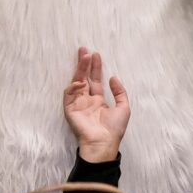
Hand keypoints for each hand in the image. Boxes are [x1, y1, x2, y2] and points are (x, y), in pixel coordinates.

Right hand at [63, 47, 129, 161]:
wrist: (103, 142)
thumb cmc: (114, 128)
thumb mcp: (123, 107)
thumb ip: (119, 92)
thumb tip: (113, 77)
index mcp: (98, 100)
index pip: (95, 80)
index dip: (95, 67)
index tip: (95, 54)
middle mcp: (87, 100)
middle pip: (84, 77)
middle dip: (84, 63)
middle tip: (84, 49)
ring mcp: (78, 104)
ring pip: (76, 82)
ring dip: (79, 69)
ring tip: (84, 57)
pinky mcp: (70, 109)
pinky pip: (69, 94)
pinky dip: (73, 87)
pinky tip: (81, 82)